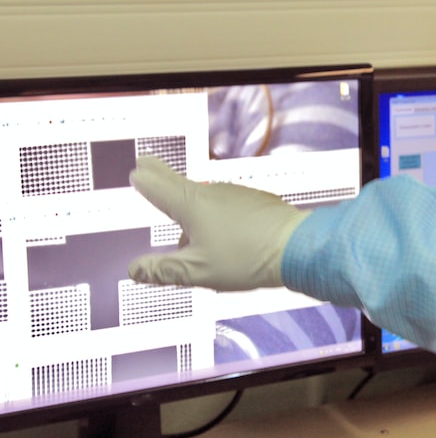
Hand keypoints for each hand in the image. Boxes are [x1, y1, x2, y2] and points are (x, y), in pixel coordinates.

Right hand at [128, 156, 307, 290]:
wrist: (299, 247)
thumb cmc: (248, 258)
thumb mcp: (197, 272)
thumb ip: (163, 270)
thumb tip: (135, 270)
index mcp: (190, 204)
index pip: (156, 184)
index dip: (144, 179)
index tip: (136, 171)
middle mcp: (211, 192)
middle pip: (179, 182)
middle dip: (162, 175)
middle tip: (148, 165)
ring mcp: (236, 194)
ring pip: (206, 201)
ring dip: (197, 215)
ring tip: (199, 243)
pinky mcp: (256, 202)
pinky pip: (230, 207)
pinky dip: (222, 219)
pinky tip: (231, 241)